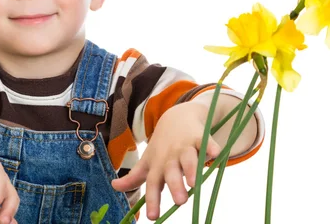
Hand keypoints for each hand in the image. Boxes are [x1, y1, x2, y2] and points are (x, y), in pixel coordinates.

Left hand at [111, 102, 220, 220]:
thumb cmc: (162, 146)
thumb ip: (134, 177)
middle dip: (175, 186)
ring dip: (191, 170)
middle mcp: (171, 157)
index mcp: (157, 165)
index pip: (153, 184)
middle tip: (180, 202)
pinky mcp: (200, 137)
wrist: (176, 116)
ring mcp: (185, 146)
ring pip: (188, 158)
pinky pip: (207, 142)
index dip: (152, 200)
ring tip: (194, 184)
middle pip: (171, 172)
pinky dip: (212, 147)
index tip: (152, 217)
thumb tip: (114, 187)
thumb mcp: (147, 160)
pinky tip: (216, 154)